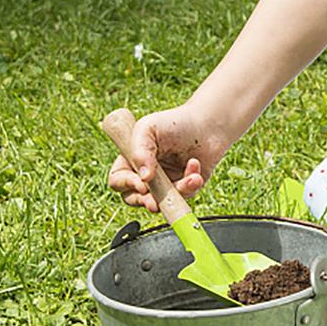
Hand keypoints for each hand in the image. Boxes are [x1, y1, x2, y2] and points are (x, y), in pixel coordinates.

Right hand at [106, 104, 230, 212]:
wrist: (208, 123)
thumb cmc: (175, 122)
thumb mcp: (149, 128)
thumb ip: (140, 151)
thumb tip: (143, 178)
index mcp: (131, 160)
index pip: (118, 180)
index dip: (126, 184)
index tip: (141, 183)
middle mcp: (146, 174)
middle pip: (135, 198)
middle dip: (146, 201)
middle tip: (154, 203)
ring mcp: (166, 183)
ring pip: (164, 201)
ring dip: (177, 191)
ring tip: (192, 178)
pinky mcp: (185, 187)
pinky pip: (185, 196)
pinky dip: (192, 185)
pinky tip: (197, 171)